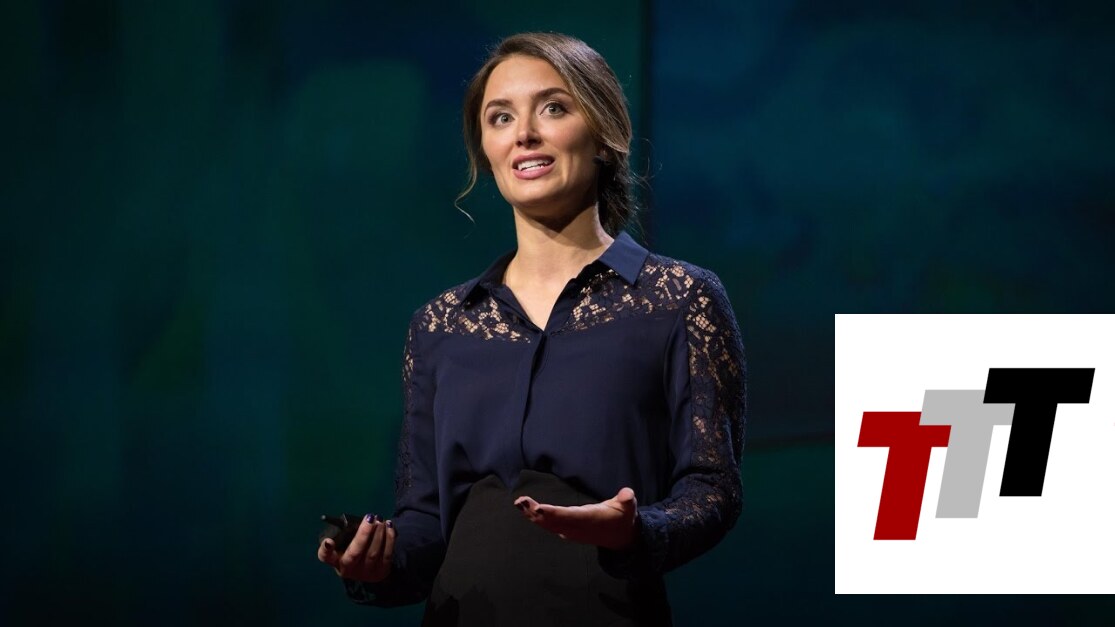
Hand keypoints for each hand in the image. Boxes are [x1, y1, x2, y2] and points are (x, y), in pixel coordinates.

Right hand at [317, 514, 394, 581]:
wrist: (367, 569)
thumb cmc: (352, 551)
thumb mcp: (344, 544)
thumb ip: (346, 534)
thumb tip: (360, 521)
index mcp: (335, 560)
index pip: (326, 556)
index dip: (326, 549)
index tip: (328, 541)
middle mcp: (348, 569)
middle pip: (354, 553)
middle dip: (363, 534)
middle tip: (369, 518)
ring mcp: (365, 573)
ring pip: (372, 553)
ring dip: (378, 534)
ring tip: (380, 520)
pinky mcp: (380, 572)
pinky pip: (387, 555)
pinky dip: (389, 539)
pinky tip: (389, 526)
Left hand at [513, 487, 638, 549]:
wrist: (621, 538)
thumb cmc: (623, 517)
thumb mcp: (629, 507)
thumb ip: (627, 499)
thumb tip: (628, 494)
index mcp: (590, 519)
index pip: (569, 516)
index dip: (554, 514)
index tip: (539, 509)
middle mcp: (578, 527)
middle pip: (553, 521)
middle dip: (536, 512)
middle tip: (521, 501)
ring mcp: (571, 531)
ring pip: (548, 524)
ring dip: (533, 514)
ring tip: (520, 503)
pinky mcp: (568, 531)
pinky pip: (549, 526)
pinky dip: (537, 518)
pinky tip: (526, 510)